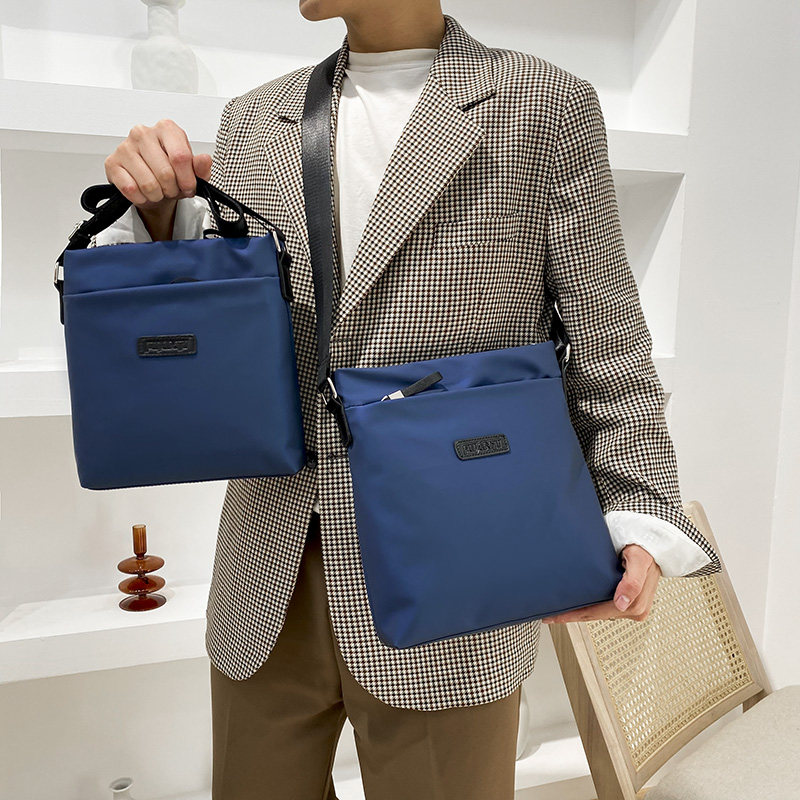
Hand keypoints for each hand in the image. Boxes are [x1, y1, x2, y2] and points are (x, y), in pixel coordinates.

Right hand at [104, 119, 211, 239]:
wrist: (153, 186)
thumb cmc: (172, 175)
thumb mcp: (193, 173)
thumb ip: (201, 167)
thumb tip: (204, 160)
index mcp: (167, 129)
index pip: (181, 157)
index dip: (187, 180)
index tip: (188, 187)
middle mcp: (144, 133)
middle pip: (166, 174)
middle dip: (172, 189)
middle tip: (171, 189)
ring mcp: (125, 146)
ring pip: (149, 184)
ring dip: (157, 195)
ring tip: (158, 190)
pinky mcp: (112, 163)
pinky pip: (131, 189)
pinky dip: (141, 198)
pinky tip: (143, 192)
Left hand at [540, 544, 661, 624]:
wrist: (653, 545)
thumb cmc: (644, 550)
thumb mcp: (639, 562)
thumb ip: (632, 582)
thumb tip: (622, 604)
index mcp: (636, 604)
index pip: (598, 613)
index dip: (575, 616)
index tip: (556, 616)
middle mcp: (634, 609)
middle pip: (596, 616)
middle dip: (572, 616)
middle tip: (549, 616)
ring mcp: (630, 606)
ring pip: (599, 614)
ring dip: (579, 613)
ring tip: (558, 612)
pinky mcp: (627, 602)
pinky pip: (604, 608)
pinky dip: (589, 608)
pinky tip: (576, 605)